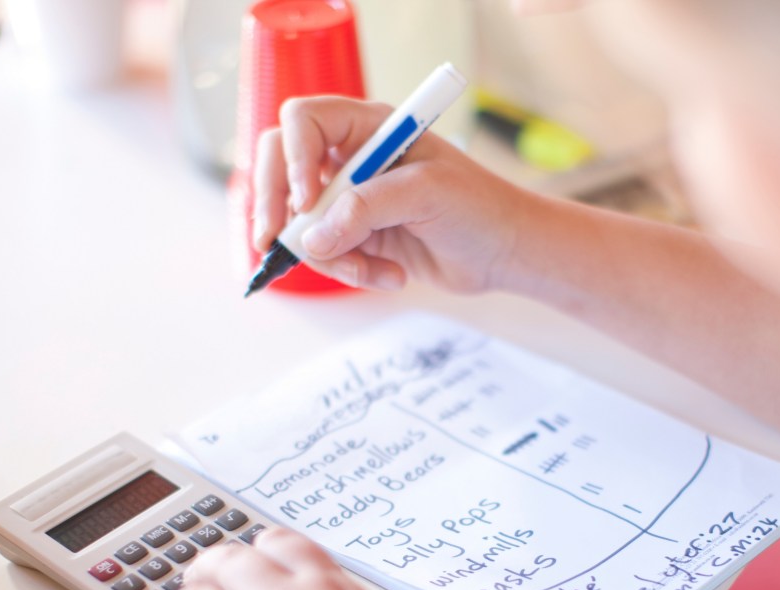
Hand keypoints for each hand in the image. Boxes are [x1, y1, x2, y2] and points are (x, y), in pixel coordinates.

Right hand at [253, 96, 535, 293]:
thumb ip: (366, 208)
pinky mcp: (356, 237)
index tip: (307, 198)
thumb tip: (312, 237)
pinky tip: (391, 277)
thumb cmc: (479, 206)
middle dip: (276, 206)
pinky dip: (351, 271)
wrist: (504, 252)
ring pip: (301, 222)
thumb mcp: (426, 194)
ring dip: (331, 255)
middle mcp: (352, 159)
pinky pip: (326, 255)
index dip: (293, 158)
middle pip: (280, 166)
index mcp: (369, 128)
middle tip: (275, 241)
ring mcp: (350, 200)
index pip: (303, 122)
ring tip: (375, 271)